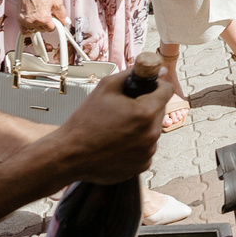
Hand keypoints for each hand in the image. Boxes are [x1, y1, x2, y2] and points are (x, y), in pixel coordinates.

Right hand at [13, 0, 62, 38]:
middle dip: (46, 23)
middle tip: (46, 12)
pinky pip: (25, 31)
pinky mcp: (18, 19)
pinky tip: (33, 20)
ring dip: (38, 25)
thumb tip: (65, 22)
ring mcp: (24, 21)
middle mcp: (32, 21)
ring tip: (39, 13)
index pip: (51, 29)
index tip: (53, 17)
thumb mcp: (57, 1)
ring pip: (34, 30)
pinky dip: (29, 28)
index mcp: (43, 18)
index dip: (54, 22)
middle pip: (43, 30)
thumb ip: (62, 15)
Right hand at [44, 68, 167, 185]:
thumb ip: (134, 74)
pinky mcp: (142, 166)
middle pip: (160, 110)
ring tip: (117, 127)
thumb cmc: (85, 120)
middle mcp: (152, 134)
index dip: (155, 85)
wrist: (69, 154)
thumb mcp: (107, 87)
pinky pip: (145, 148)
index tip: (144, 87)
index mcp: (146, 113)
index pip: (167, 90)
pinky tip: (117, 143)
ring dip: (141, 126)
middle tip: (123, 109)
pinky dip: (136, 144)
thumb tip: (158, 70)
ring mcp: (147, 153)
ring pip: (152, 130)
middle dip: (146, 106)